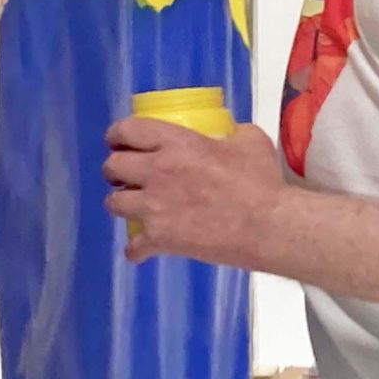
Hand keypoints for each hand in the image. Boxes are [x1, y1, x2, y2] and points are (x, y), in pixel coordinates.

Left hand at [102, 118, 286, 266]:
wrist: (267, 225)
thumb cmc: (262, 181)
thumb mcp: (251, 141)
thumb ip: (232, 134)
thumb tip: (227, 136)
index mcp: (178, 143)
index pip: (128, 130)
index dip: (117, 134)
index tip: (119, 141)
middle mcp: (157, 172)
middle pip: (112, 166)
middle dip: (116, 169)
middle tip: (129, 174)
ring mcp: (153, 207)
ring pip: (113, 203)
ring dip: (123, 203)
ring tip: (137, 207)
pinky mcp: (158, 238)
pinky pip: (132, 246)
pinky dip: (137, 248)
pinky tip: (146, 247)